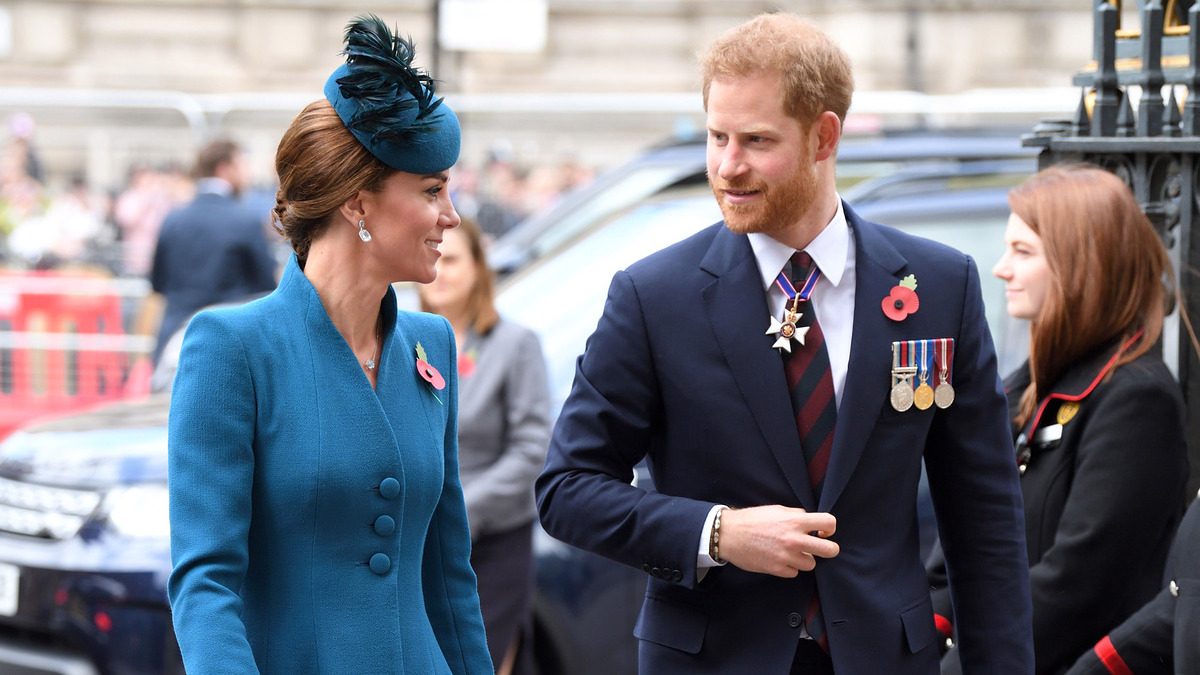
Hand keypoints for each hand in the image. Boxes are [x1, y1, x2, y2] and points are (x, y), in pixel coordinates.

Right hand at [718, 505, 837, 577]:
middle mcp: (794, 539)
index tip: (824, 531)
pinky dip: (789, 567)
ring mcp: (786, 556)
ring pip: (811, 564)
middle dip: (829, 549)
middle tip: (821, 547)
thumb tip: (810, 522)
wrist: (729, 535)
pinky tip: (779, 558)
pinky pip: (794, 572)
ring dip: (804, 558)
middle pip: (829, 550)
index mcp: (794, 521)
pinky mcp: (777, 569)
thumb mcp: (776, 510)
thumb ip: (796, 515)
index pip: (828, 522)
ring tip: (792, 552)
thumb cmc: (751, 520)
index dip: (830, 528)